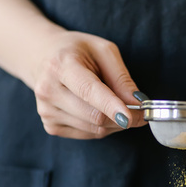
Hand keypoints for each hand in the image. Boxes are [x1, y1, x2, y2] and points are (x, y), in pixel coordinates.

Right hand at [29, 28, 146, 138]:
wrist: (43, 57)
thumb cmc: (77, 52)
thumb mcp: (104, 51)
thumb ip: (122, 78)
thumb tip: (138, 103)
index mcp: (61, 65)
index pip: (88, 91)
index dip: (111, 106)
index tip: (132, 118)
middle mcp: (49, 89)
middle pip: (95, 116)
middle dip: (124, 117)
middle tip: (141, 112)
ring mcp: (47, 111)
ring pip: (95, 130)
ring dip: (115, 123)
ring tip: (118, 107)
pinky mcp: (51, 126)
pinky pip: (88, 135)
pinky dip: (102, 127)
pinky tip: (99, 111)